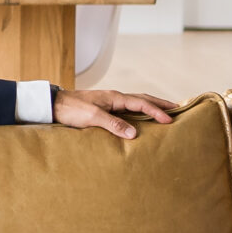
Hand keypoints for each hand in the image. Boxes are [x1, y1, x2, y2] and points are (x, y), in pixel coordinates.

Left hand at [52, 87, 179, 139]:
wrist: (54, 105)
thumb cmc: (71, 110)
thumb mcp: (92, 117)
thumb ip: (113, 124)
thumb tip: (134, 134)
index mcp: (115, 98)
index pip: (141, 104)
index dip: (157, 111)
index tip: (170, 120)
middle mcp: (115, 98)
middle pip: (143, 99)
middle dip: (160, 104)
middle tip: (177, 108)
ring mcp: (110, 103)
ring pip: (136, 103)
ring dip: (151, 107)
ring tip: (164, 112)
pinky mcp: (105, 109)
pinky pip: (128, 109)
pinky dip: (139, 112)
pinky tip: (141, 119)